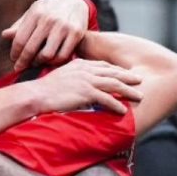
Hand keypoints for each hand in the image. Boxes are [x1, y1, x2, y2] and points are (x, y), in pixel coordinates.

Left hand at [3, 0, 89, 71]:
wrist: (74, 0)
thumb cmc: (48, 9)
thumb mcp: (33, 12)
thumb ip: (19, 25)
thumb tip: (4, 35)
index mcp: (35, 13)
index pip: (20, 39)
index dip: (15, 53)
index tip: (13, 59)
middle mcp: (49, 20)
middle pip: (31, 49)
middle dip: (23, 61)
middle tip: (20, 67)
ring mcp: (63, 27)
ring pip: (47, 55)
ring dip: (38, 62)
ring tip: (34, 63)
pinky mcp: (76, 34)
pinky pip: (62, 56)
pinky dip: (54, 62)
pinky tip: (49, 61)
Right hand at [29, 59, 143, 114]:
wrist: (36, 95)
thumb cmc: (44, 89)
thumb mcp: (60, 76)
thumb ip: (72, 76)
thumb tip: (77, 84)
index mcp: (79, 64)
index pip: (102, 65)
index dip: (115, 69)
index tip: (124, 73)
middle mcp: (85, 70)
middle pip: (112, 72)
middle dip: (128, 76)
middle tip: (140, 80)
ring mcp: (86, 81)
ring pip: (114, 84)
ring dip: (128, 91)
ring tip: (139, 96)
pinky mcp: (86, 93)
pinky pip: (106, 99)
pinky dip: (116, 104)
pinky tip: (123, 110)